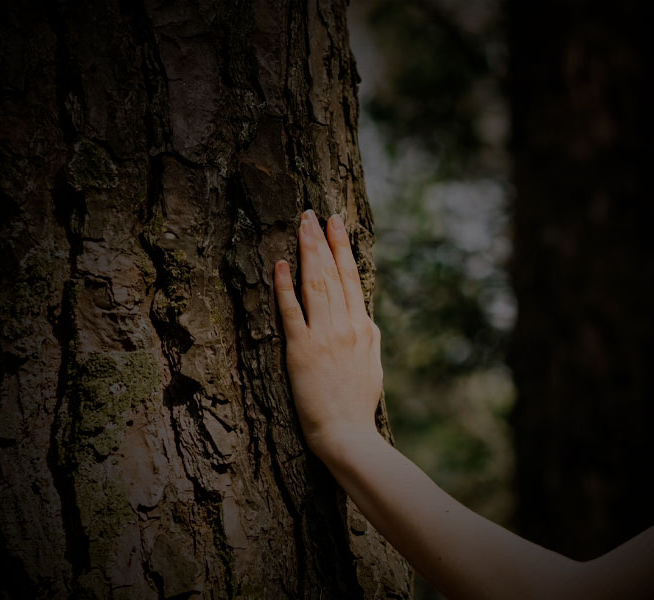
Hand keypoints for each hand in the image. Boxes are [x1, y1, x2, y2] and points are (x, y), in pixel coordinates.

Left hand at [274, 209, 382, 459]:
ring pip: (315, 285)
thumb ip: (368, 337)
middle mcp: (345, 325)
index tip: (335, 223)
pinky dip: (285, 287)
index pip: (352, 277)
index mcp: (363, 327)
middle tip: (311, 212)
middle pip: (332, 273)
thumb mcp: (373, 365)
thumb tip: (365, 317)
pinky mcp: (300, 351)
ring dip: (307, 252)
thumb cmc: (359, 404)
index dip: (342, 247)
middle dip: (321, 240)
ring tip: (300, 225)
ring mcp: (323, 336)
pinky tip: (280, 265)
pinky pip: (292, 313)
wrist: (348, 434)